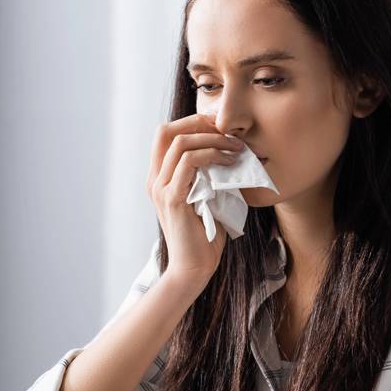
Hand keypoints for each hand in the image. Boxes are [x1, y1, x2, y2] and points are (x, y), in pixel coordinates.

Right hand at [146, 113, 242, 286]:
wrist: (194, 268)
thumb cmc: (204, 236)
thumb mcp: (205, 197)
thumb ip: (207, 175)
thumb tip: (229, 150)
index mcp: (159, 178)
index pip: (165, 134)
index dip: (192, 122)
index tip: (221, 126)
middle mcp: (154, 180)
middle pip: (166, 130)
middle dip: (199, 122)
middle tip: (228, 130)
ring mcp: (160, 189)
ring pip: (180, 143)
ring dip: (212, 138)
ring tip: (235, 146)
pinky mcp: (173, 199)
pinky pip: (189, 163)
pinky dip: (212, 155)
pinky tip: (230, 161)